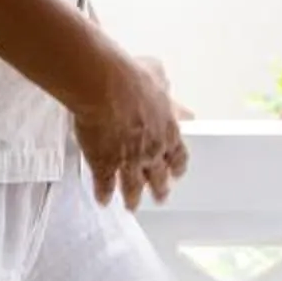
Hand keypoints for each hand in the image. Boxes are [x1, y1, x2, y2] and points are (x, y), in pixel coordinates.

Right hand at [71, 51, 189, 210]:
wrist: (105, 87)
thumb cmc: (130, 77)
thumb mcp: (156, 75)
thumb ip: (164, 87)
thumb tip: (167, 86)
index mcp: (167, 130)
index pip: (178, 156)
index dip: (177, 166)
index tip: (176, 173)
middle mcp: (151, 151)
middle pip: (159, 177)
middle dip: (159, 189)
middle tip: (160, 197)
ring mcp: (128, 161)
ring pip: (133, 186)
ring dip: (133, 198)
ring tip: (131, 205)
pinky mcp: (104, 165)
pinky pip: (105, 185)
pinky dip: (103, 194)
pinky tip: (102, 199)